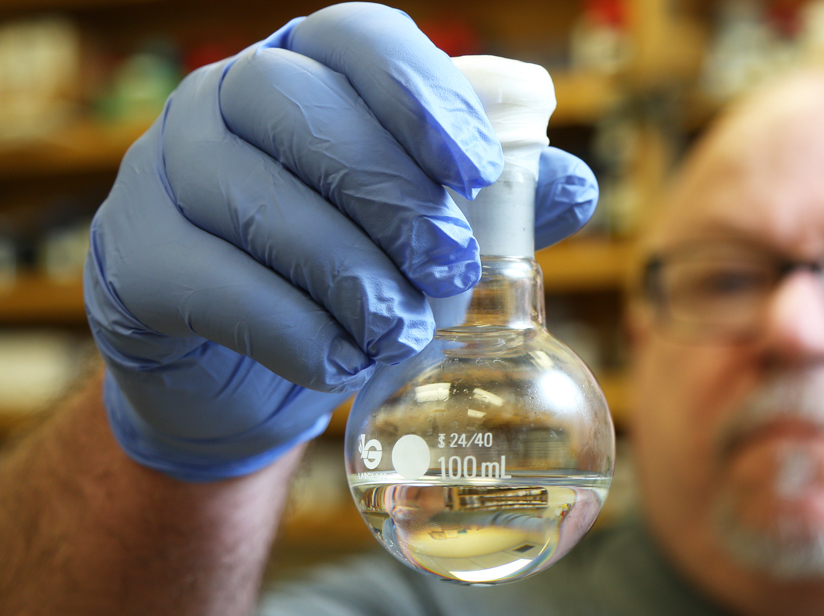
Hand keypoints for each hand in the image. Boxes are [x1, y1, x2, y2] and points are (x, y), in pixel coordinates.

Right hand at [84, 3, 597, 482]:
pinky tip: (340, 360)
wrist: (240, 363)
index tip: (476, 169)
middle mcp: (222, 99)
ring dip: (345, 272)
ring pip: (251, 198)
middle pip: (297, 107)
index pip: (358, 38)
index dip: (421, 93)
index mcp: (307, 69)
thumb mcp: (424, 233)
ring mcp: (161, 171)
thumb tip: (575, 183)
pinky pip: (208, 280)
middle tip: (449, 268)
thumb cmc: (344, 272)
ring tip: (403, 330)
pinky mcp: (132, 257)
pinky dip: (290, 327)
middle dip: (389, 193)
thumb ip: (498, 203)